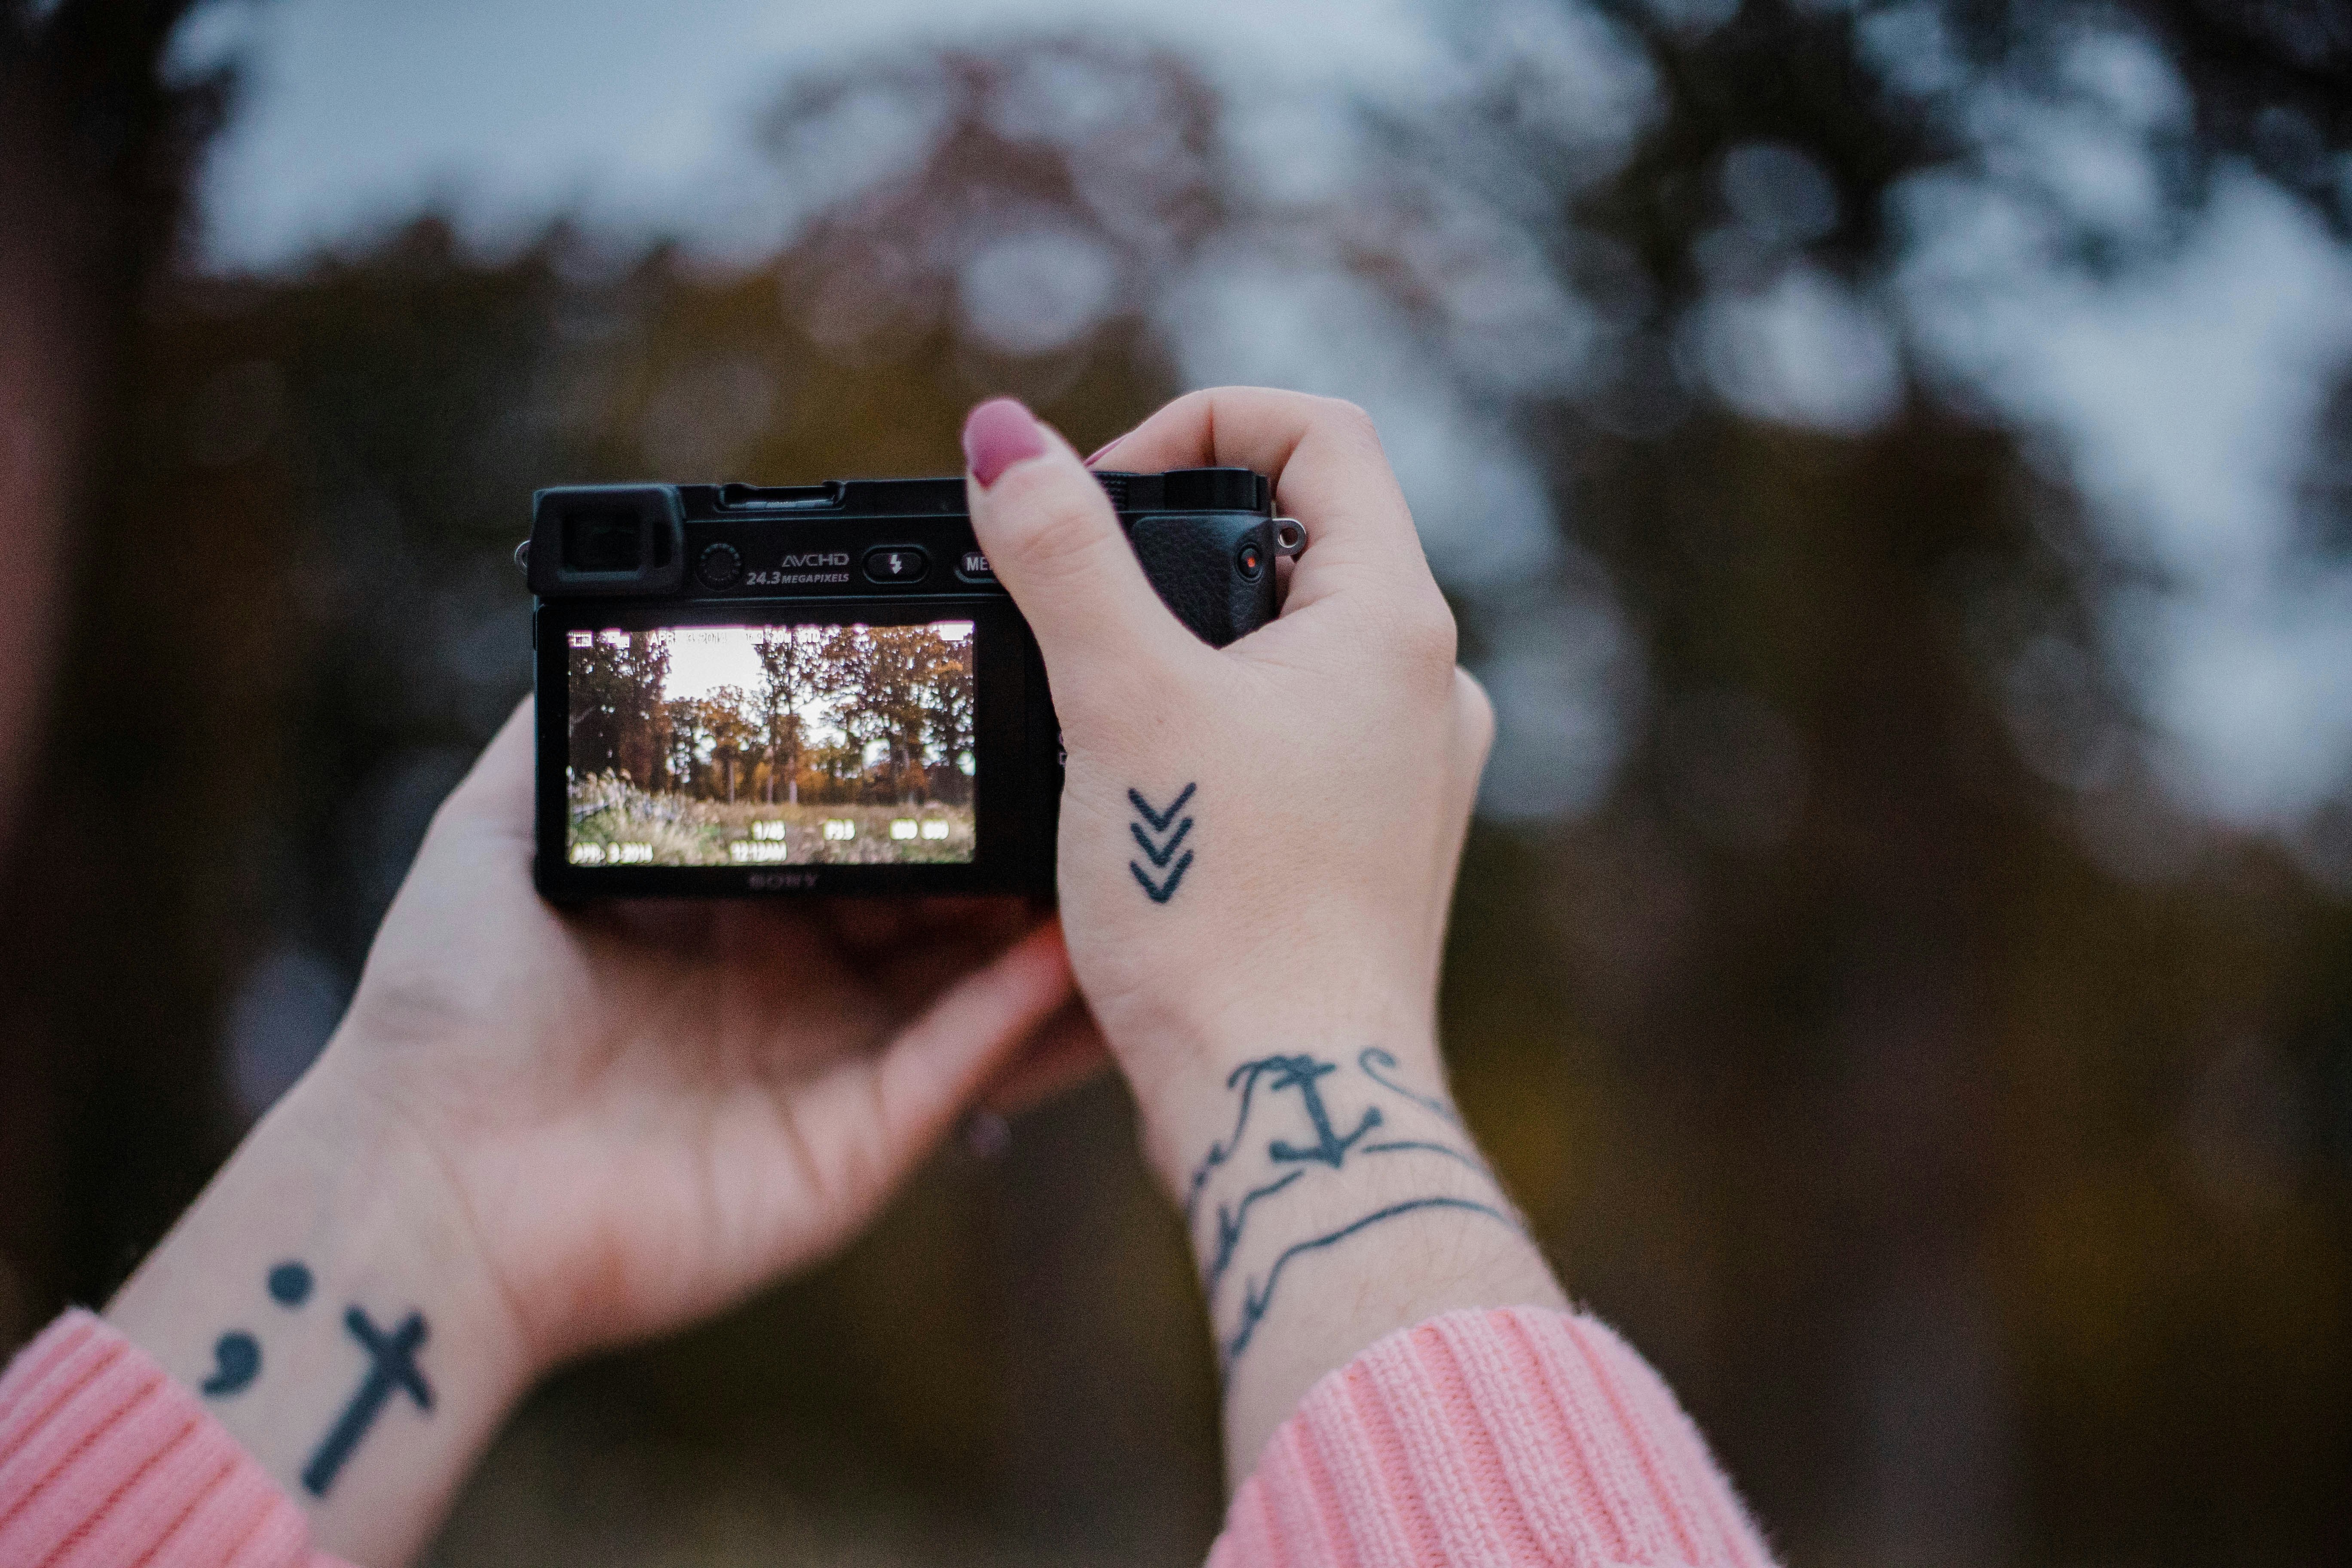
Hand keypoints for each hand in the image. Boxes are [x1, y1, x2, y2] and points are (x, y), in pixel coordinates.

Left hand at [108, 700, 1074, 1562]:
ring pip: (975, 979)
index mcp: (731, 910)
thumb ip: (571, 732)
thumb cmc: (443, 1019)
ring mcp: (835, 1065)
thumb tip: (612, 624)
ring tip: (1119, 845)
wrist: (423, 1194)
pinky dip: (1023, 1005)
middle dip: (1013, 840)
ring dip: (1046, 918)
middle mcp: (796, 983)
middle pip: (939, 899)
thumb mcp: (496, 835)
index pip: (859, 832)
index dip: (926, 779)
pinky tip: (1074, 938)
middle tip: (1086, 764)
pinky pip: (961, 1062)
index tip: (990, 702)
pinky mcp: (858, 1145)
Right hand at [962, 389, 1564, 1480]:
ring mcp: (1407, 773)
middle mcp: (1425, 687)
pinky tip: (1139, 787)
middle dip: (1175, 542)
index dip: (1203, 423)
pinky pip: (1290, 737)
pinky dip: (1212, 729)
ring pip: (1290, 646)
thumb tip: (1004, 435)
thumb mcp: (1121, 701)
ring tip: (1094, 705)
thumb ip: (1061, 554)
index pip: (1324, 435)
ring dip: (1187, 644)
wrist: (1284, 1102)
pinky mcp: (1370, 846)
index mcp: (1394, 622)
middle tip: (1074, 598)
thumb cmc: (1222, 910)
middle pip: (1301, 537)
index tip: (1100, 494)